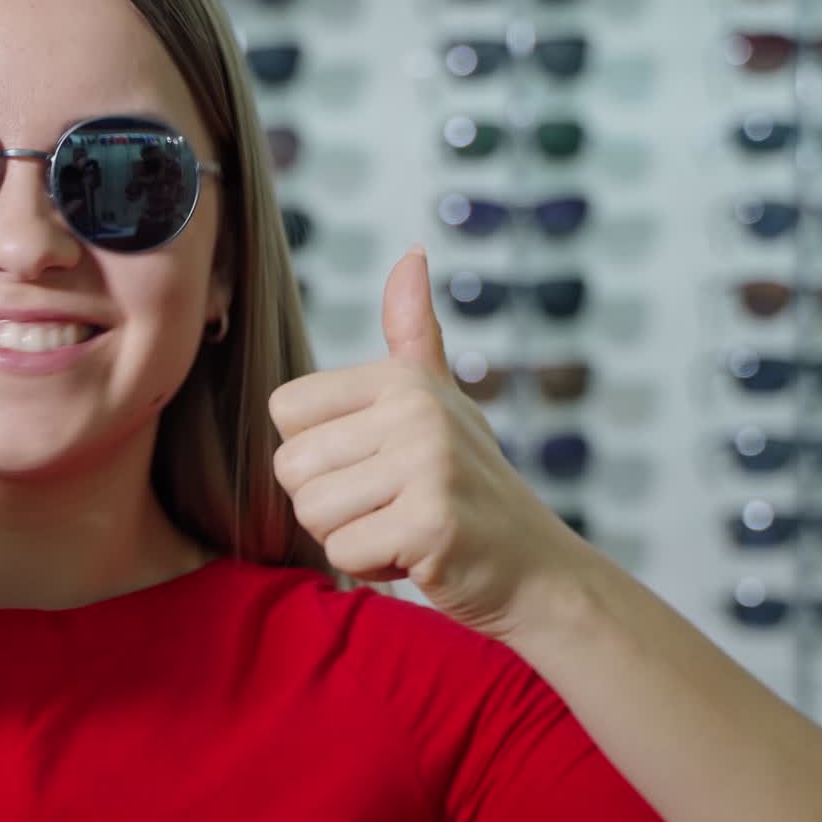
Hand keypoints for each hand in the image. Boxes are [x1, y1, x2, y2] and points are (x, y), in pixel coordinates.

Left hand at [268, 247, 583, 640]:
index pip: (285, 410)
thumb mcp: (440, 400)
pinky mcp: (432, 522)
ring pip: (311, 511)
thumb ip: (414, 332)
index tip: (373, 467)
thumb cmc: (470, 487)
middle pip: (291, 466)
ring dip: (348, 536)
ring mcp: (427, 463)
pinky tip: (416, 554)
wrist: (536, 568)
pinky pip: (343, 551)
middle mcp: (415, 409)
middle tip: (388, 505)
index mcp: (402, 378)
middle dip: (327, 502)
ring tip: (402, 526)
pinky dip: (372, 565)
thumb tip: (412, 253)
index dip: (316, 454)